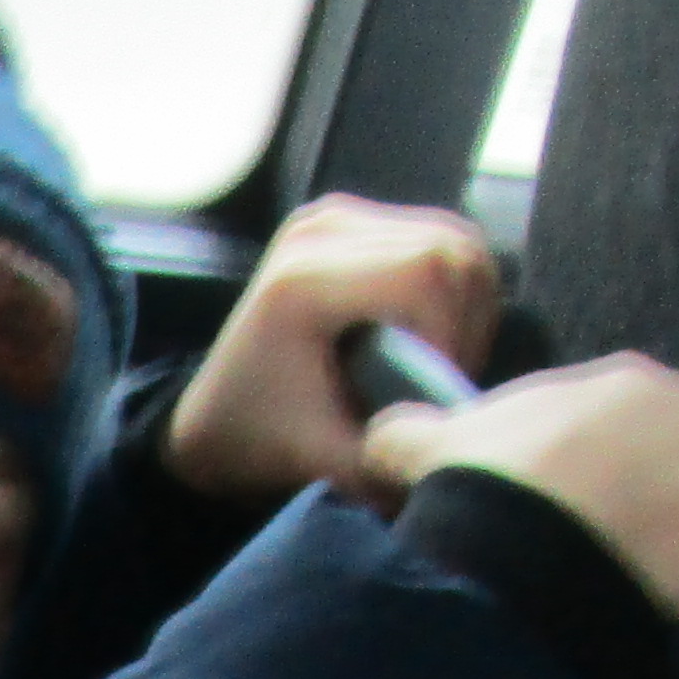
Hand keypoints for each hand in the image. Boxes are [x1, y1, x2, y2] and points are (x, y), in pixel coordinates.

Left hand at [165, 195, 506, 502]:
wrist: (209, 420)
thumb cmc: (258, 441)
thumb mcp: (322, 461)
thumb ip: (389, 460)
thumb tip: (459, 457)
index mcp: (303, 280)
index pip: (426, 274)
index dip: (454, 333)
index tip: (441, 390)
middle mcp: (320, 230)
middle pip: (450, 247)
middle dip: (469, 319)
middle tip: (450, 376)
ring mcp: (335, 217)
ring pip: (453, 239)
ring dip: (468, 303)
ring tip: (444, 358)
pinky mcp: (350, 221)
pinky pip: (435, 238)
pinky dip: (453, 288)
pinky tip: (432, 336)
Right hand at [361, 352, 678, 617]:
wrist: (540, 540)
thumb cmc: (485, 490)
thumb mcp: (422, 449)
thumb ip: (406, 435)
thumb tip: (383, 437)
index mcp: (623, 381)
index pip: (635, 425)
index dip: (614, 475)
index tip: (591, 515)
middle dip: (677, 496)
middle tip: (632, 551)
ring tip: (677, 581)